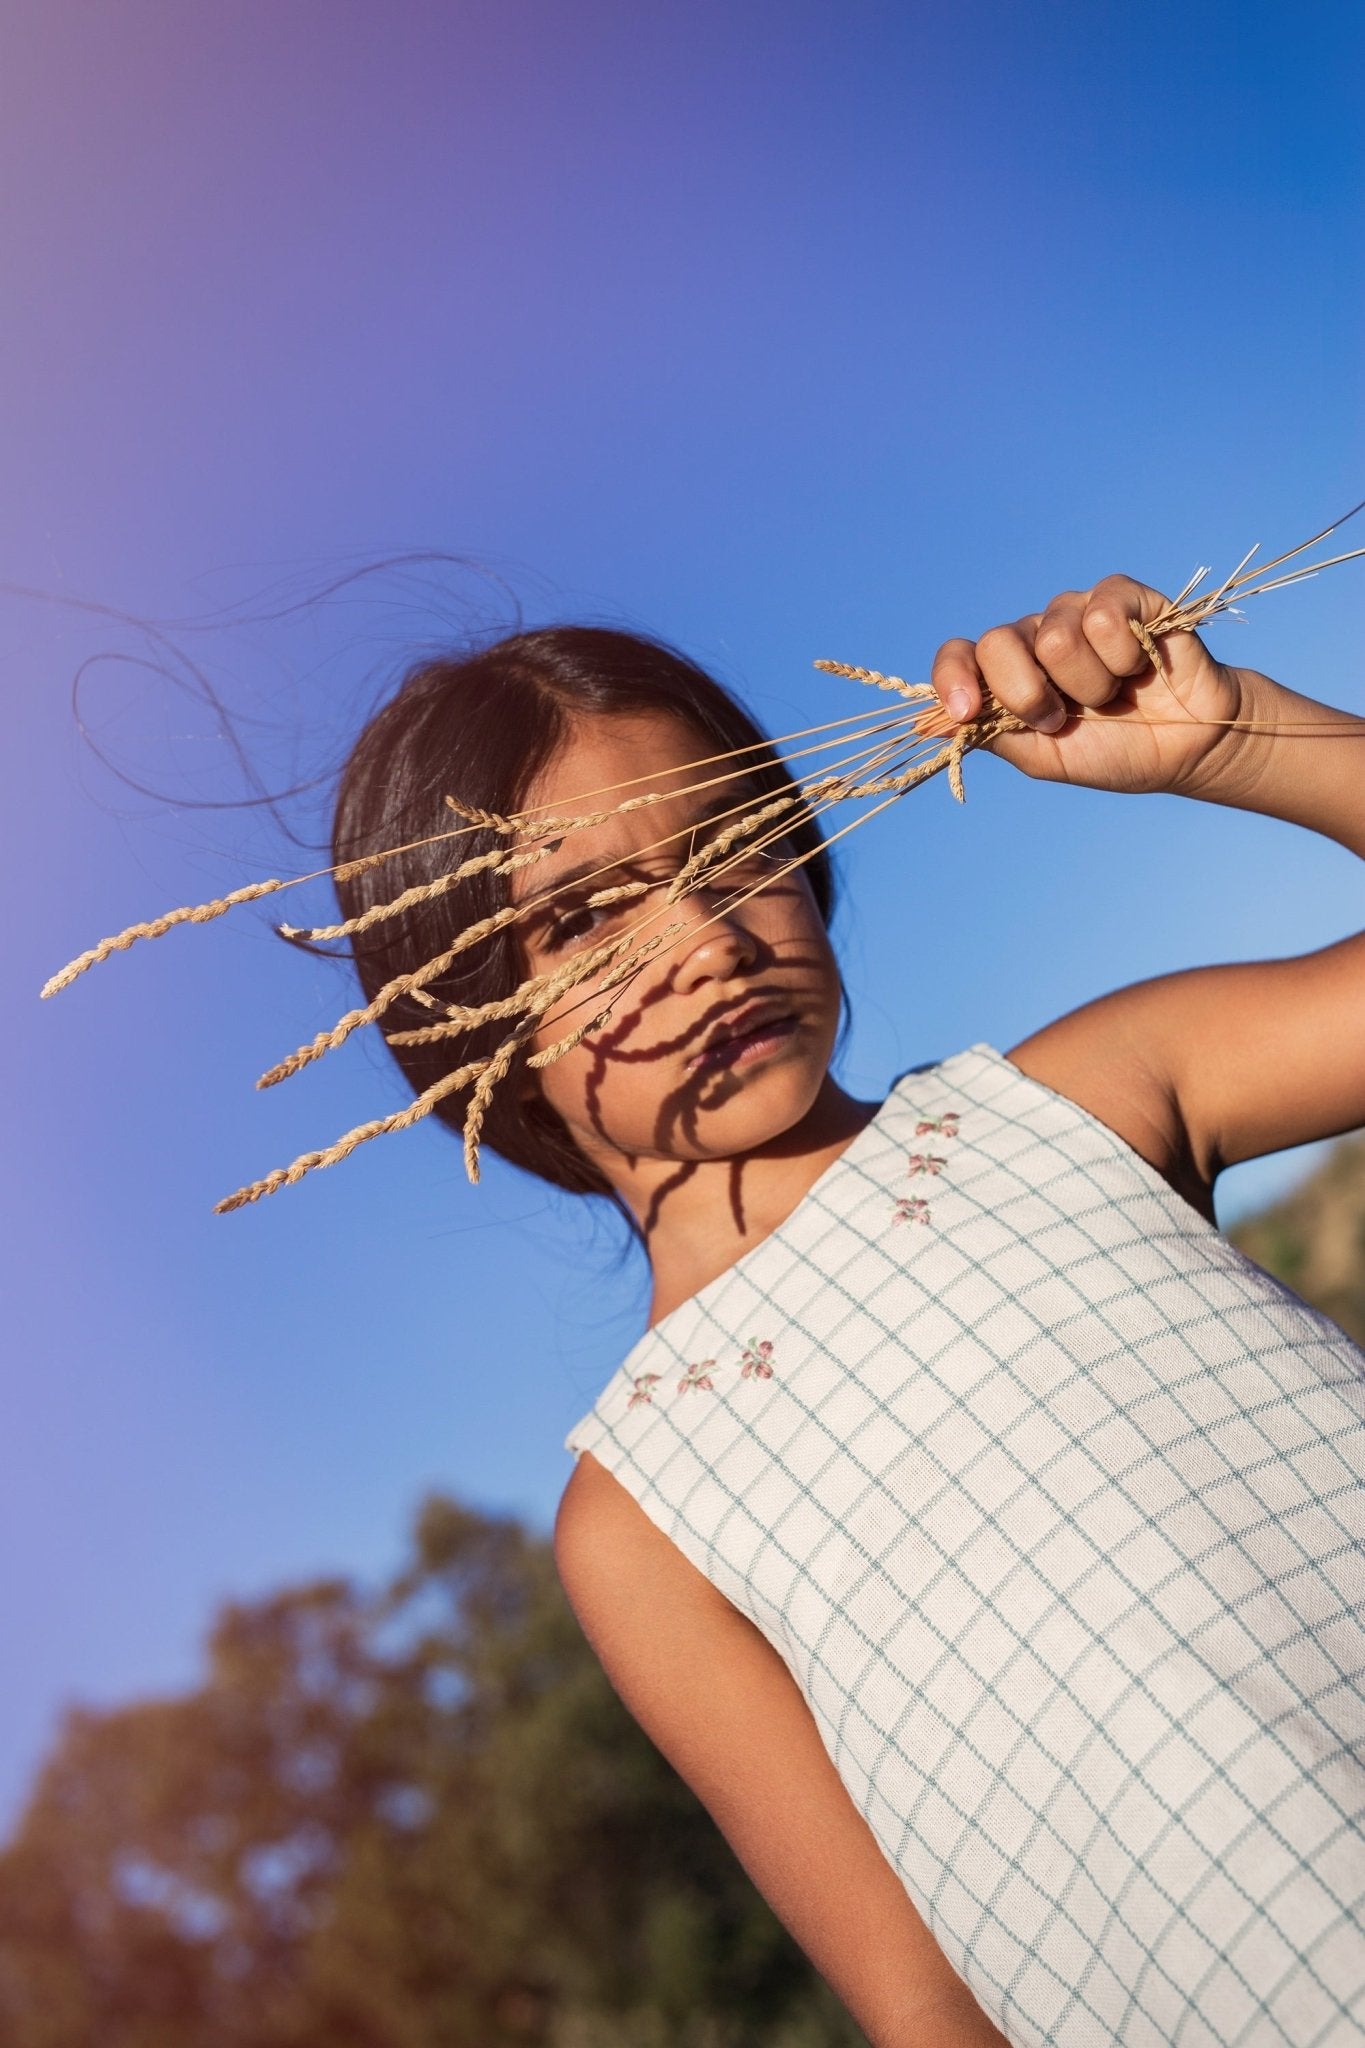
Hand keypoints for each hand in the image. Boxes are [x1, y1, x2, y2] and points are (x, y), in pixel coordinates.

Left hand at [930, 574, 1267, 799]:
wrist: (1185, 749)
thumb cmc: (1113, 752)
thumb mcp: (1041, 756)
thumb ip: (988, 733)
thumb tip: (924, 724)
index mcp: (1009, 671)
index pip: (960, 654)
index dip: (953, 678)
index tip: (968, 710)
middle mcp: (1036, 634)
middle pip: (1000, 643)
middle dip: (1032, 695)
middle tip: (1064, 718)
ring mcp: (1078, 611)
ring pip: (1056, 635)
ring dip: (1090, 685)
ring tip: (1113, 695)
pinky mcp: (1124, 597)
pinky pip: (1104, 615)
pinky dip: (1123, 655)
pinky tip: (1139, 667)